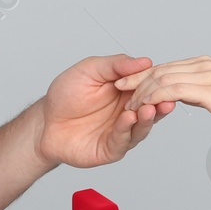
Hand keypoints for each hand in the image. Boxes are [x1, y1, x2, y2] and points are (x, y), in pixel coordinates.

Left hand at [35, 54, 176, 168]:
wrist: (45, 121)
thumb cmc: (65, 95)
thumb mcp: (90, 70)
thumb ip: (116, 65)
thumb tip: (144, 60)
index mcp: (127, 91)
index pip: (150, 86)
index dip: (158, 82)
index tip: (164, 77)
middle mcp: (129, 111)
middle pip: (152, 108)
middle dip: (159, 102)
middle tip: (165, 96)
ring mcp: (122, 131)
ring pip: (142, 126)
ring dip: (147, 118)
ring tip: (148, 108)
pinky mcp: (112, 149)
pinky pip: (123, 140)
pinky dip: (127, 129)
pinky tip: (128, 119)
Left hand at [115, 56, 210, 145]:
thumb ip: (202, 91)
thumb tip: (186, 94)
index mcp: (206, 65)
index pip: (168, 66)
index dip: (145, 74)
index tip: (128, 82)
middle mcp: (204, 66)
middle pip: (160, 69)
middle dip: (136, 78)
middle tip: (118, 87)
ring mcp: (205, 76)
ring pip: (162, 78)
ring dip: (142, 90)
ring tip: (127, 102)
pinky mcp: (206, 90)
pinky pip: (171, 91)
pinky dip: (153, 97)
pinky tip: (143, 107)